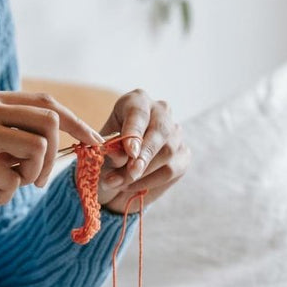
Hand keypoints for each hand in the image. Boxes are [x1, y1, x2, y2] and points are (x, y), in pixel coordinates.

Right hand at [0, 87, 103, 207]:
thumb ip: (1, 134)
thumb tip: (43, 150)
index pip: (45, 102)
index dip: (76, 122)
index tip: (93, 143)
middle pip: (49, 120)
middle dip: (53, 156)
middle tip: (35, 182)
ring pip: (36, 148)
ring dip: (30, 178)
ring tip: (4, 190)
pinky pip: (11, 178)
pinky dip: (4, 195)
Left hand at [96, 89, 190, 213]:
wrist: (117, 171)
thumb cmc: (107, 152)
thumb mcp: (103, 150)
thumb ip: (112, 150)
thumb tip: (123, 155)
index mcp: (137, 101)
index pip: (139, 112)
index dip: (134, 132)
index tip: (130, 151)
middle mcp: (160, 111)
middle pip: (160, 130)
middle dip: (144, 155)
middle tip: (130, 173)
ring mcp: (176, 132)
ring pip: (167, 152)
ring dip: (142, 172)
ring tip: (117, 183)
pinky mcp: (184, 154)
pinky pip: (171, 169)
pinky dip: (149, 181)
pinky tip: (131, 186)